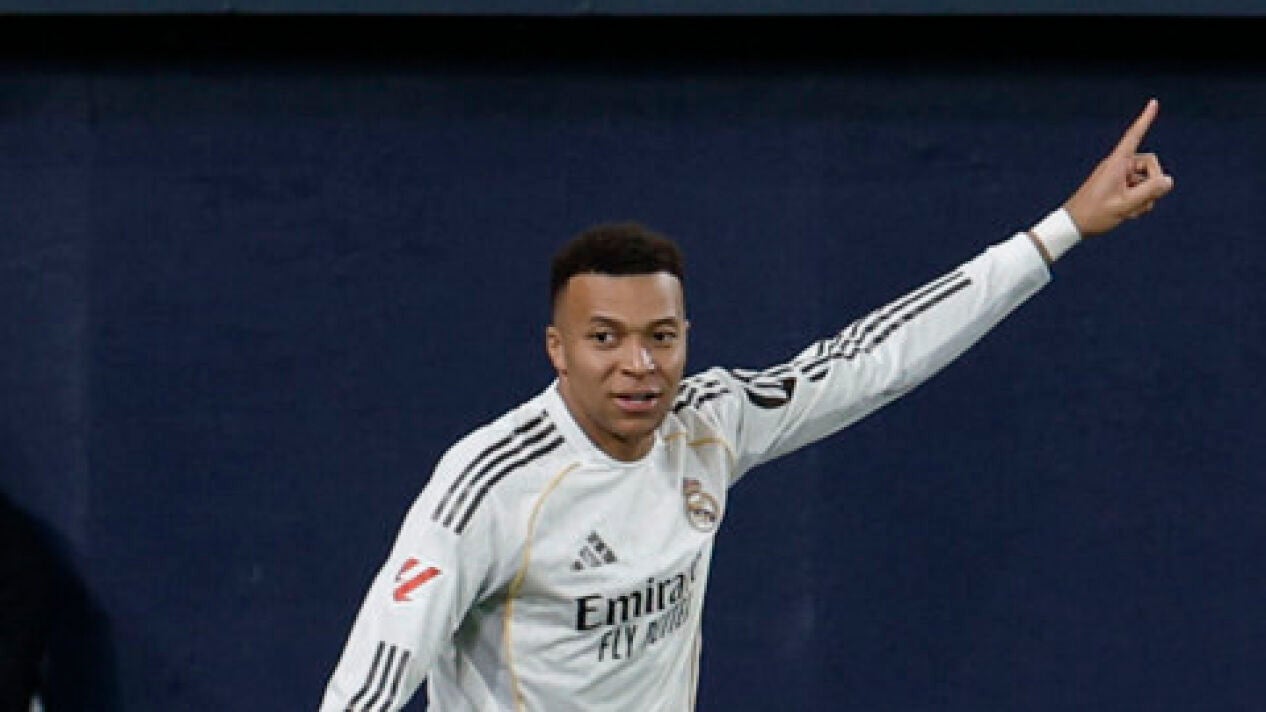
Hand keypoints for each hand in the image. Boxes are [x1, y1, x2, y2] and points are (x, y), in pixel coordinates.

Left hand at [1063, 98, 1174, 236]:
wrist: (1073, 225)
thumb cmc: (1094, 214)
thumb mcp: (1126, 205)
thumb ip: (1150, 192)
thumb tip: (1168, 180)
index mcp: (1116, 164)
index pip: (1133, 136)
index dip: (1144, 120)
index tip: (1153, 102)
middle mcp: (1118, 166)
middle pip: (1150, 166)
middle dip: (1153, 184)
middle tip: (1140, 203)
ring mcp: (1118, 176)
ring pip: (1146, 180)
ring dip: (1144, 197)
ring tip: (1129, 211)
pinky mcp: (1117, 185)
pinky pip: (1138, 188)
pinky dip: (1138, 201)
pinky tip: (1127, 213)